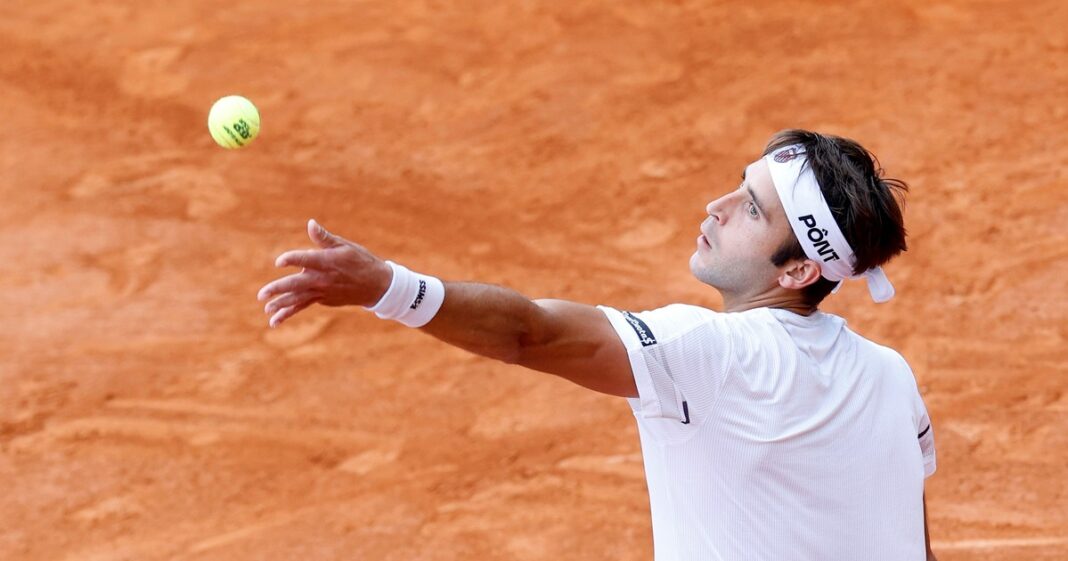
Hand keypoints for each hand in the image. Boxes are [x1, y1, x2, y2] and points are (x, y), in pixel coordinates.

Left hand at [257, 219, 392, 326]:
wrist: (377, 286)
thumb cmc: (360, 260)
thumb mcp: (345, 246)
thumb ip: (324, 238)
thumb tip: (310, 223)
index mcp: (327, 261)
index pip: (306, 259)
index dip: (292, 259)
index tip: (279, 262)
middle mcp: (322, 278)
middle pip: (297, 284)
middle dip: (279, 289)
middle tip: (262, 294)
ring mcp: (322, 291)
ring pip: (298, 299)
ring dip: (281, 305)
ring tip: (266, 310)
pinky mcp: (322, 299)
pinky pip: (303, 306)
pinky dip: (289, 312)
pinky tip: (275, 319)